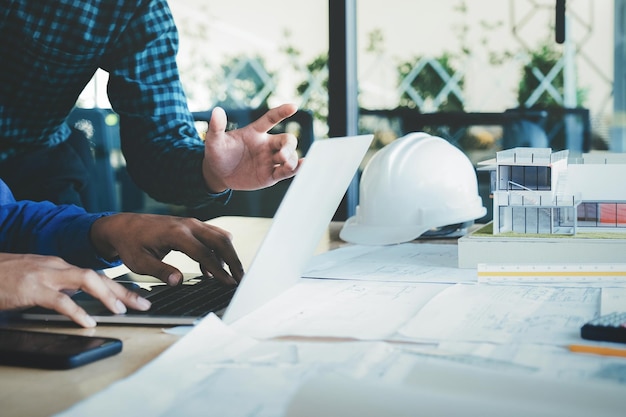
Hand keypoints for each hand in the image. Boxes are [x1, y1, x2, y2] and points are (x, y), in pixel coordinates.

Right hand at [0, 253, 150, 327]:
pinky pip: (60, 301)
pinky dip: (77, 311)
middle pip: (98, 276)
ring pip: (86, 280)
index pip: (97, 275)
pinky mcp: (32, 289)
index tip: (138, 298)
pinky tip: (87, 321)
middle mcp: (58, 267)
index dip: (120, 287)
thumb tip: (77, 299)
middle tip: (142, 305)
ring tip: (121, 310)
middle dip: (124, 291)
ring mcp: (46, 276)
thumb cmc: (6, 277)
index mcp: (60, 266)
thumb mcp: (37, 279)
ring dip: (107, 295)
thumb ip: (58, 287)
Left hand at [90, 213, 243, 285]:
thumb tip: (178, 281)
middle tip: (241, 278)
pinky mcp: (192, 225)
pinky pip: (212, 235)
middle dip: (233, 260)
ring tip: (231, 275)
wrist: (124, 225)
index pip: (205, 253)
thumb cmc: (130, 243)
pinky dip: (218, 250)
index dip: (219, 270)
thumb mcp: (140, 262)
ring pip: (220, 236)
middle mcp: (188, 224)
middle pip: (220, 240)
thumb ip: (160, 271)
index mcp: (176, 233)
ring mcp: (191, 223)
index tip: (229, 282)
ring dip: (228, 255)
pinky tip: (212, 269)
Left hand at [202, 103, 303, 192]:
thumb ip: (216, 127)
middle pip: (287, 140)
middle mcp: (267, 145)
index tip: (293, 106)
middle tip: (282, 155)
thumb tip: (217, 111)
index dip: (282, 112)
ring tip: (285, 163)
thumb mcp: (214, 141)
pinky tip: (303, 166)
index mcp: (255, 132)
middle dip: (289, 146)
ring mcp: (270, 160)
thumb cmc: (217, 153)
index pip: (271, 119)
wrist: (217, 174)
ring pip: (290, 156)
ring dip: (292, 159)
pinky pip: (287, 172)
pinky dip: (296, 169)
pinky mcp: (270, 175)